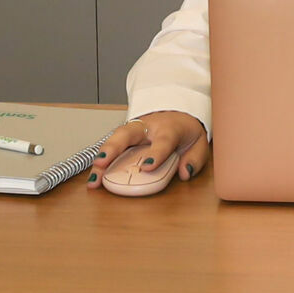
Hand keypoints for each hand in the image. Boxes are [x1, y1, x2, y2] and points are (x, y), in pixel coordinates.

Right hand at [87, 110, 209, 189]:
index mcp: (169, 129)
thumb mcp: (199, 142)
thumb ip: (195, 158)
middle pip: (126, 134)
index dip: (155, 154)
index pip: (162, 141)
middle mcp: (146, 127)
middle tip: (101, 164)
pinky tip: (94, 178)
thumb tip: (184, 173)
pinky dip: (101, 164)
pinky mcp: (125, 137)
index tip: (147, 167)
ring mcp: (133, 131)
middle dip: (112, 149)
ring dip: (100, 160)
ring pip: (113, 141)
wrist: (177, 112)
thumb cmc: (185, 130)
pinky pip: (111, 149)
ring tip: (94, 181)